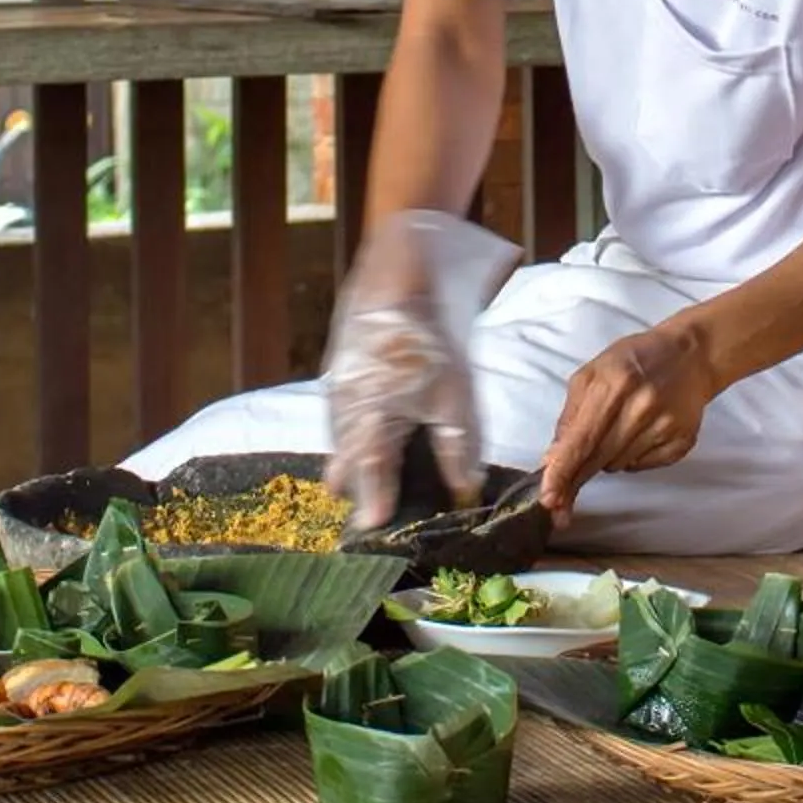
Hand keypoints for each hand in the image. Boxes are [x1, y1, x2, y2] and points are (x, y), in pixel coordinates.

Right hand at [322, 223, 484, 530]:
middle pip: (343, 466)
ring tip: (376, 482)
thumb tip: (464, 491)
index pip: (367, 478)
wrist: (399, 270)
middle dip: (357, 490)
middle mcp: (344, 410)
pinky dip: (357, 434)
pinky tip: (379, 435)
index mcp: (369, 420)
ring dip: (356, 463)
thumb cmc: (430, 335)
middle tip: (376, 511)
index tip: (375, 532)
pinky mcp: (341, 373)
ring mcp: (338, 390)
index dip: (373, 507)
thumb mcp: (455, 396)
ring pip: (341, 442)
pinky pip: (343, 418)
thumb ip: (457, 448)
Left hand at [537, 323, 721, 523]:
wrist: (688, 355)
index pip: (582, 439)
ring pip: (618, 466)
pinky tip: (640, 434)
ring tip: (618, 429)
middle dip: (576, 476)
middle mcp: (642, 407)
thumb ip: (570, 418)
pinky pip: (643, 467)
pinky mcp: (683, 441)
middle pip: (598, 459)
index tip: (548, 498)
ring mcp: (666, 426)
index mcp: (614, 385)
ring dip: (607, 458)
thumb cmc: (633, 361)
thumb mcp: (592, 375)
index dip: (563, 471)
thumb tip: (552, 461)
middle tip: (561, 494)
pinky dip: (633, 458)